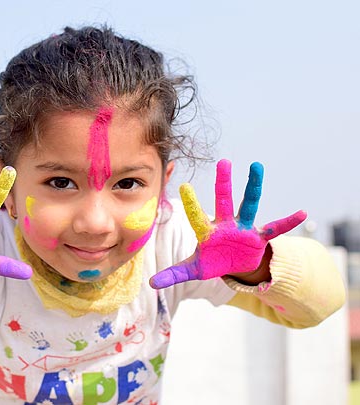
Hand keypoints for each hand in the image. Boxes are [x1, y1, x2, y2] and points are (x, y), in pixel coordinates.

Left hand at [150, 159, 305, 288]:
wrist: (235, 265)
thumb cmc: (212, 262)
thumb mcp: (193, 270)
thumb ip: (173, 274)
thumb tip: (150, 284)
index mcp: (207, 232)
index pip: (197, 216)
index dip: (192, 204)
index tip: (184, 186)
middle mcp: (225, 225)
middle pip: (223, 201)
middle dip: (223, 183)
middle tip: (223, 161)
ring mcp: (243, 228)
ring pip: (249, 205)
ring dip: (254, 187)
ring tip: (257, 166)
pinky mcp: (259, 237)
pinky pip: (275, 228)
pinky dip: (288, 223)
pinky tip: (302, 213)